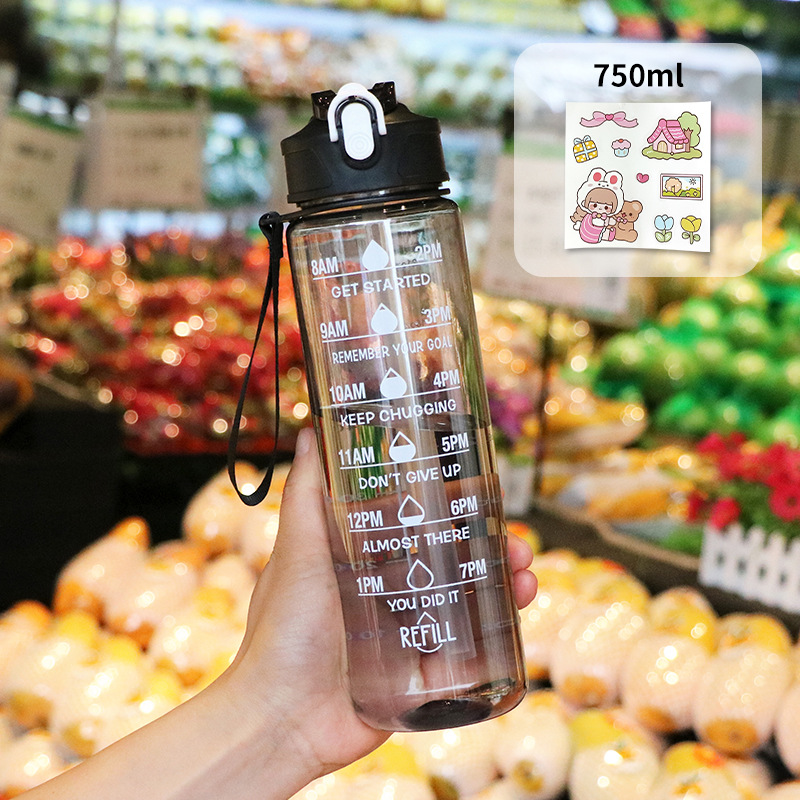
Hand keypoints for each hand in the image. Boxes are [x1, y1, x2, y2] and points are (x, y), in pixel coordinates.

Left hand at [226, 428, 537, 784]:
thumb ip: (305, 495)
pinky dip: (497, 629)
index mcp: (363, 561)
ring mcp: (408, 634)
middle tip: (516, 538)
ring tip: (524, 572)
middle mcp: (389, 592)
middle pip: (451, 560)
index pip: (416, 523)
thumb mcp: (297, 552)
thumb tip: (311, 431)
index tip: (480, 490)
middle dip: (489, 546)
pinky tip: (516, 609)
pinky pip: (468, 648)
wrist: (282, 721)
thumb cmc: (283, 631)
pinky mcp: (421, 673)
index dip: (451, 506)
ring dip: (501, 581)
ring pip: (467, 599)